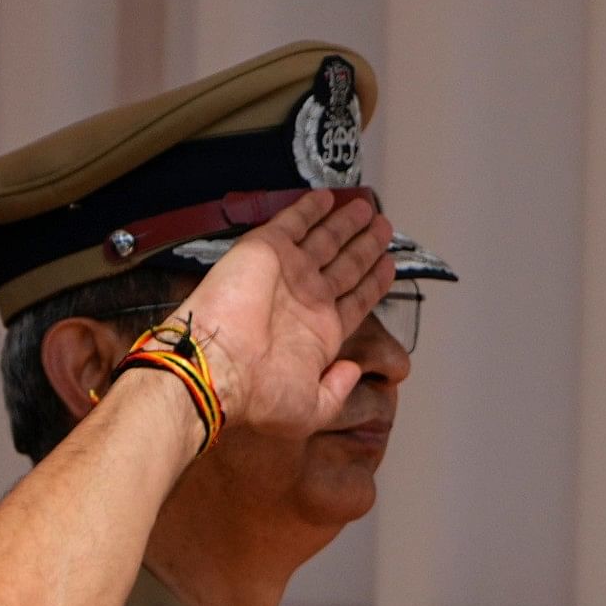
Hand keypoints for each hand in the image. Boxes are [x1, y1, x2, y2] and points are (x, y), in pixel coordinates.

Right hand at [171, 188, 392, 440]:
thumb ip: (337, 390)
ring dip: (346, 223)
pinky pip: (292, 223)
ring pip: (326, 240)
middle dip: (365, 245)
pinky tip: (327, 197)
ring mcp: (288, 273)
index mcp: (320, 332)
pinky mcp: (266, 250)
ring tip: (369, 208)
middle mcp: (306, 299)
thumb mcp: (311, 408)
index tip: (389, 265)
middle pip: (346, 265)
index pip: (356, 299)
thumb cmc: (259, 394)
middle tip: (384, 226)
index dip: (373, 281)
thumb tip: (354, 371)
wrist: (216, 368)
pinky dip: (309, 209)